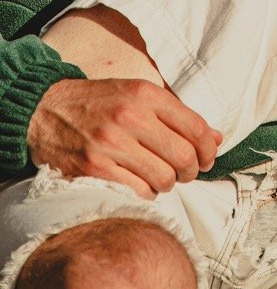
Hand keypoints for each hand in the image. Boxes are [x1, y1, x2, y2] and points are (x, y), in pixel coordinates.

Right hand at [27, 78, 222, 198]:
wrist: (46, 110)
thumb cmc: (99, 103)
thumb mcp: (139, 95)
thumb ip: (177, 116)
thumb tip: (217, 138)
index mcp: (146, 94)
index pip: (196, 128)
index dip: (208, 149)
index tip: (206, 158)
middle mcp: (131, 116)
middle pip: (183, 157)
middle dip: (190, 171)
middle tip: (184, 172)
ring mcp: (111, 144)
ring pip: (163, 178)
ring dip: (167, 183)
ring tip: (158, 176)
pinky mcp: (94, 168)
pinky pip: (138, 192)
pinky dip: (145, 194)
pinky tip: (139, 183)